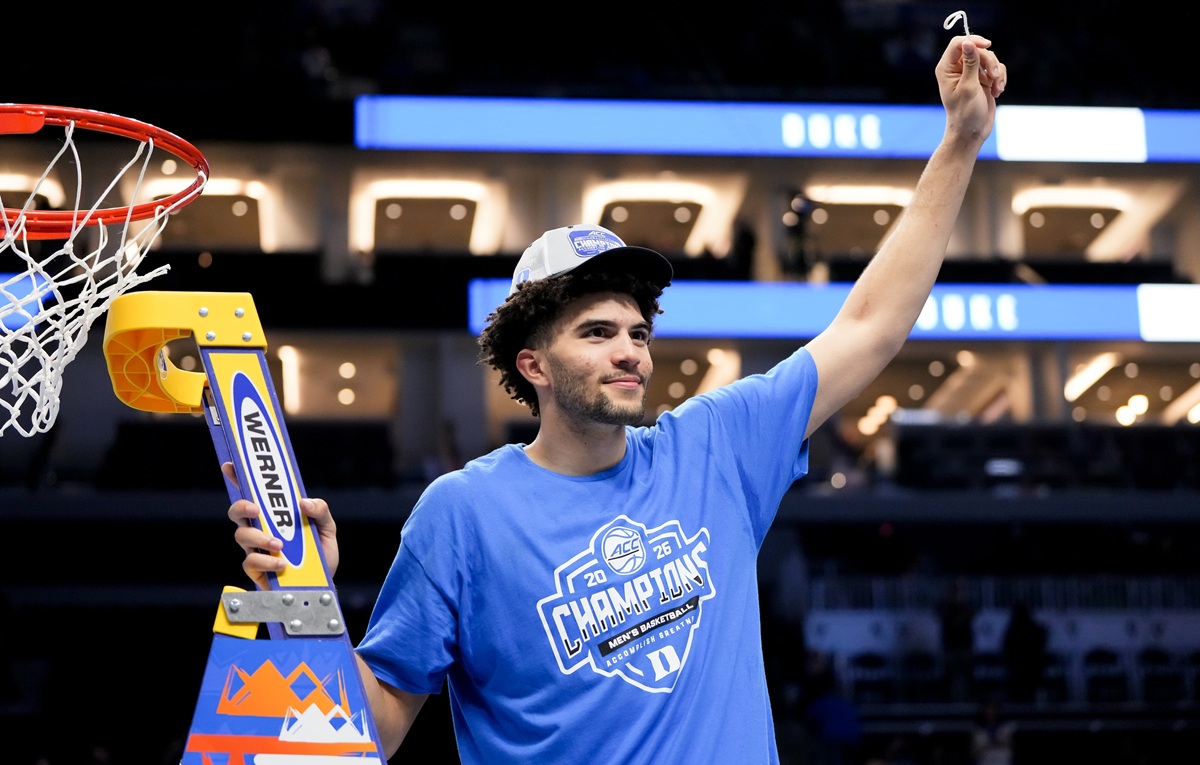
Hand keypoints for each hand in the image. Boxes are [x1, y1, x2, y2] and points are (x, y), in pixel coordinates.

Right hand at [223, 461, 339, 588]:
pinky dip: (266, 561)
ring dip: (259, 537)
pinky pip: (250, 562)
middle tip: (256, 509)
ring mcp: (256, 549)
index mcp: (275, 516)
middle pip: (237, 512)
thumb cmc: (321, 554)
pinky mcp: (256, 570)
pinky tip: (281, 563)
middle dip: (242, 506)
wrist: (323, 585)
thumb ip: (320, 510)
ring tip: (279, 544)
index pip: (253, 493)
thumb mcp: (327, 527)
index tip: (230, 466)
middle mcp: (260, 530)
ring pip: (241, 535)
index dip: (238, 478)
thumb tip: (303, 502)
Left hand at [936, 34, 1005, 145]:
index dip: (973, 41)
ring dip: (996, 72)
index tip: (987, 45)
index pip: (958, 43)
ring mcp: (972, 73)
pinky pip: (997, 68)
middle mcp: (958, 68)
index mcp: (947, 68)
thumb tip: (968, 42)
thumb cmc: (965, 113)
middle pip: (978, 49)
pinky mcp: (984, 79)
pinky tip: (997, 91)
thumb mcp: (968, 87)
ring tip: (996, 88)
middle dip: (989, 62)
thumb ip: (970, 63)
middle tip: (993, 77)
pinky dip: (1000, 78)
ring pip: (990, 58)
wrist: (972, 132)